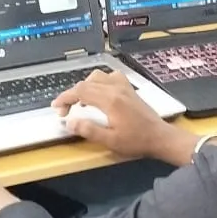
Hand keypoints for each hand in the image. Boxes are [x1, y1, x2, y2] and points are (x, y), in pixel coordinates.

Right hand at [52, 70, 187, 161]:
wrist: (160, 137)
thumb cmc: (136, 141)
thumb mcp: (110, 141)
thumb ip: (89, 130)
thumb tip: (70, 122)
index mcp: (110, 100)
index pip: (80, 91)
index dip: (64, 98)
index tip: (56, 107)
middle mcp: (116, 88)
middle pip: (86, 83)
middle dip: (72, 94)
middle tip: (66, 111)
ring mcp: (124, 86)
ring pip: (97, 76)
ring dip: (85, 86)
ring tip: (81, 102)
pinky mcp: (129, 88)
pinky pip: (110, 76)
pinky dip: (99, 82)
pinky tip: (99, 94)